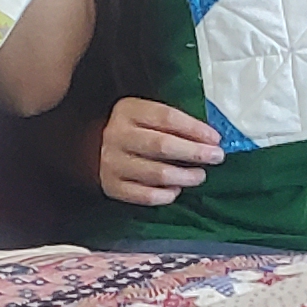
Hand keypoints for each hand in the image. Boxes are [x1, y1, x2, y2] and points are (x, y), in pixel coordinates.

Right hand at [100, 96, 223, 206]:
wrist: (90, 149)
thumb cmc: (131, 130)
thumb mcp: (145, 115)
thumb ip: (172, 123)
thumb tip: (209, 139)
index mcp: (128, 110)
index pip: (167, 118)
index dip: (195, 129)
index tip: (215, 138)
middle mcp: (117, 135)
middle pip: (163, 145)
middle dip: (195, 152)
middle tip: (216, 157)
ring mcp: (112, 162)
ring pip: (157, 173)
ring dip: (185, 176)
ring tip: (199, 175)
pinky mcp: (112, 186)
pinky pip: (145, 195)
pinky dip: (165, 195)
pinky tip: (176, 190)